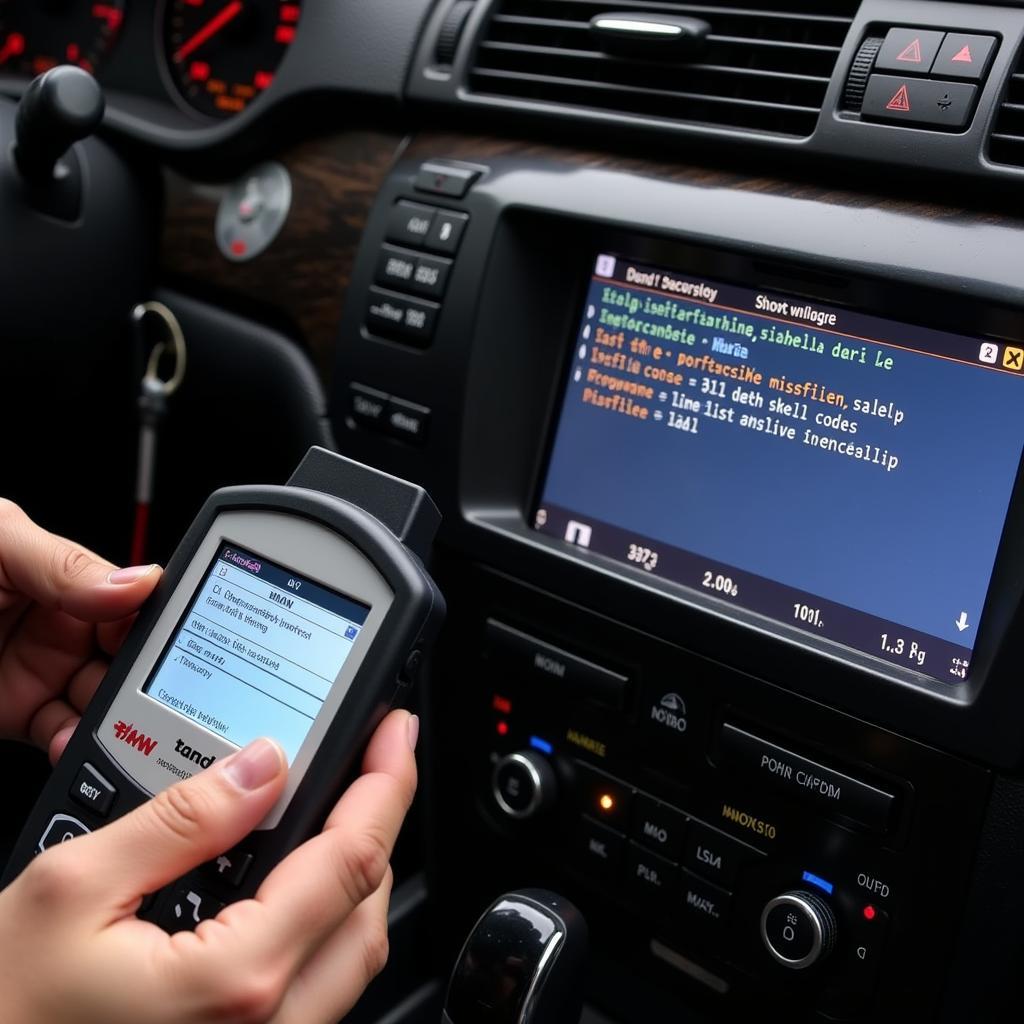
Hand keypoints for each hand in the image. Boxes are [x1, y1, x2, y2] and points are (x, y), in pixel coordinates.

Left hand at [0, 499, 160, 761]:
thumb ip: (63, 564)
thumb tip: (139, 582)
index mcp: (69, 576)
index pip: (136, 602)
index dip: (160, 626)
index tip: (174, 650)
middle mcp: (63, 623)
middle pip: (130, 658)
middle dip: (149, 682)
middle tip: (156, 701)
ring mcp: (40, 672)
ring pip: (106, 703)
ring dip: (123, 721)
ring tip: (123, 729)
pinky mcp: (17, 716)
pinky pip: (67, 735)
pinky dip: (82, 748)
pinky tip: (81, 744)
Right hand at [0, 709, 418, 1023]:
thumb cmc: (3, 1012)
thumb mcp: (72, 889)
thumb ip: (181, 820)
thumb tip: (262, 765)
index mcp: (235, 979)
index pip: (352, 860)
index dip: (386, 783)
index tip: (394, 732)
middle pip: (369, 907)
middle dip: (380, 824)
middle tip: (369, 763)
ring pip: (350, 953)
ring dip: (356, 876)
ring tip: (337, 810)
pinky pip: (317, 988)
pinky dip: (324, 924)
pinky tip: (293, 887)